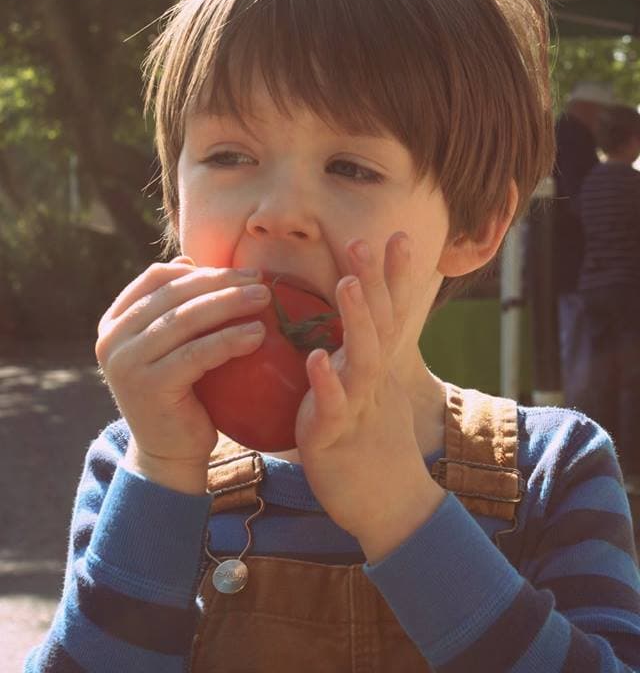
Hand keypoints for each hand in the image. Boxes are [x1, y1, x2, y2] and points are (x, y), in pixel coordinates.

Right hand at [95, 258, 270, 492]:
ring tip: (264, 299)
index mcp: (114, 321)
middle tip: (260, 280)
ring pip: (186, 320)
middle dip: (221, 283)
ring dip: (230, 304)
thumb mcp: (170, 344)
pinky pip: (197, 353)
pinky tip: (258, 334)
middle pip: (174, 295)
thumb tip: (189, 261)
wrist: (169, 451)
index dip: (200, 270)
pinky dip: (230, 339)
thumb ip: (174, 307)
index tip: (240, 271)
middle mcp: (111, 339)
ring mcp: (126, 363)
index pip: (156, 278)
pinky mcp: (149, 386)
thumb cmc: (179, 390)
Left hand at [295, 234, 444, 561]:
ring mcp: (359, 405)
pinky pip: (332, 406)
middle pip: (380, 323)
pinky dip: (327, 382)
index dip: (395, 276)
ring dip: (357, 319)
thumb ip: (359, 354)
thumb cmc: (373, 442)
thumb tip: (343, 324)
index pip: (391, 312)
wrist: (390, 506)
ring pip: (362, 358)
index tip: (397, 236)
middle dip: (375, 281)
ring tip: (348, 284)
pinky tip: (318, 359)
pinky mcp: (336, 435)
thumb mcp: (370, 391)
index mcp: (378, 366)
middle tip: (365, 241)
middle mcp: (374, 379)